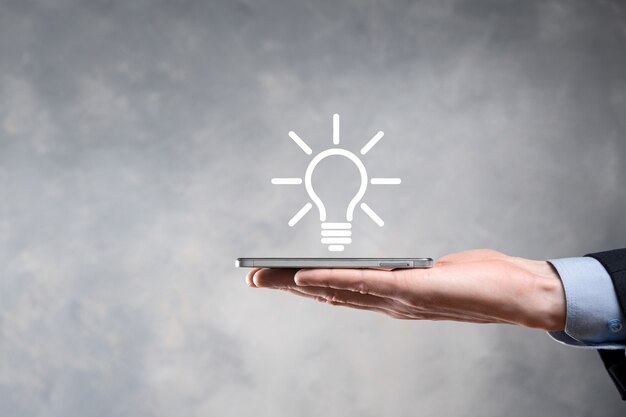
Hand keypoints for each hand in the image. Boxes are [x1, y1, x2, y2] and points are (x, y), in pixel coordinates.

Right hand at [246, 249, 565, 330]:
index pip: (340, 292)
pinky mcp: (411, 289)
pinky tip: (304, 273)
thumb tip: (384, 266)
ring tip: (264, 277)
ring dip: (296, 284)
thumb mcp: (432, 273)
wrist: (522, 294)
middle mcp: (388, 302)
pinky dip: (330, 279)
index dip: (304, 286)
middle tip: (251, 280)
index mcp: (392, 296)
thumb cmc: (481, 280)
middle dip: (285, 287)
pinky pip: (362, 283)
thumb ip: (404, 272)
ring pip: (336, 290)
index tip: (277, 277)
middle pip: (327, 294)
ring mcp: (398, 298)